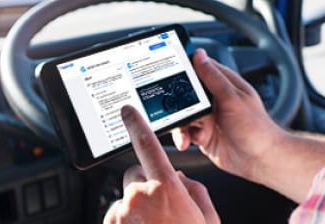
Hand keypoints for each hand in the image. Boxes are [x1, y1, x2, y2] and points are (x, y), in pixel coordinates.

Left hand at [103, 105, 220, 223]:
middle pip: (135, 174)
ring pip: (126, 198)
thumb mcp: (207, 217)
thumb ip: (194, 190)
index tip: (128, 111)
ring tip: (155, 223)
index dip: (136, 125)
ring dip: (138, 206)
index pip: (147, 146)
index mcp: (165, 190)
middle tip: (162, 205)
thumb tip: (181, 178)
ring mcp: (121, 214)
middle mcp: (138, 198)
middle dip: (146, 183)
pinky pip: (117, 216)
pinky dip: (128, 221)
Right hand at [172, 49, 285, 179]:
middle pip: (186, 94)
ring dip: (180, 124)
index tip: (167, 73)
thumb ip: (213, 78)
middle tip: (173, 110)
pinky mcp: (203, 135)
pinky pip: (185, 132)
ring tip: (186, 132)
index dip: (183, 69)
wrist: (261, 160)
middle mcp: (214, 99)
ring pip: (183, 114)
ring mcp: (208, 118)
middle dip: (177, 103)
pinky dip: (183, 137)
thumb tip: (199, 55)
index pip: (200, 68)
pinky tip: (188, 142)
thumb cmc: (256, 128)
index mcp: (224, 84)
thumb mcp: (232, 99)